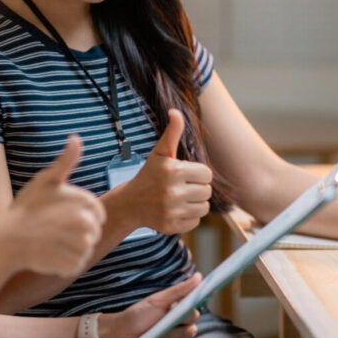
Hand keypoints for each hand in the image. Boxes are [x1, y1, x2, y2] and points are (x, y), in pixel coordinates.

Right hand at [0, 135, 104, 277]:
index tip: (65, 218)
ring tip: (50, 243)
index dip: (83, 216)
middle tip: (53, 232)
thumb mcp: (44, 180)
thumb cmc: (23, 210)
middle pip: (93, 233)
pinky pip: (77, 265)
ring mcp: (77, 246)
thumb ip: (65, 162)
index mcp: (81, 202)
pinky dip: (65, 264)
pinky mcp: (70, 265)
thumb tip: (76, 138)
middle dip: (78, 233)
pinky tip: (48, 256)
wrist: (2, 242)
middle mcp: (83, 224)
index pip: (98, 213)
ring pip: (87, 249)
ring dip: (72, 249)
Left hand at [98, 273, 201, 337]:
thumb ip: (179, 290)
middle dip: (177, 321)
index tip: (185, 304)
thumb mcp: (157, 300)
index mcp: (180, 306)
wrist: (122, 336)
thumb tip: (199, 276)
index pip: (195, 303)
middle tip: (161, 321)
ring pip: (188, 336)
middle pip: (193, 321)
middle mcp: (184, 321)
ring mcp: (181, 337)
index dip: (193, 303)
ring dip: (170, 335)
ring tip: (154, 334)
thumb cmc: (138, 315)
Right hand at [105, 109, 212, 234]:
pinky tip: (176, 210)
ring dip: (195, 203)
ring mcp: (171, 211)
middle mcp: (172, 192)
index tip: (185, 174)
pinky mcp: (171, 226)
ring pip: (203, 208)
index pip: (207, 174)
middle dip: (197, 188)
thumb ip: (172, 133)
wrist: (130, 203)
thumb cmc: (149, 174)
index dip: (198, 174)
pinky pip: (195, 222)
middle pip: (207, 191)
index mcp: (173, 171)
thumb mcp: (160, 153)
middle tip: (182, 187)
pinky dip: (189, 217)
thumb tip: (175, 111)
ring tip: (181, 198)